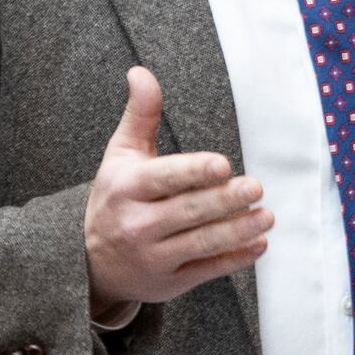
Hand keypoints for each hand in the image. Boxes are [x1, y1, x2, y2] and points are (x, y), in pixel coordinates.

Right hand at [84, 66, 269, 315]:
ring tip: (266, 216)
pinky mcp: (170, 282)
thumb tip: (141, 72)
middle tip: (256, 187)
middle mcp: (137, 225)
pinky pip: (206, 270)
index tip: (223, 165)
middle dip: (224, 200)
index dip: (194, 172)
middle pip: (188, 211)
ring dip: (237, 231)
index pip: (164, 178)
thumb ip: (140, 115)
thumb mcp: (120, 156)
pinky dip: (234, 260)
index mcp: (126, 188)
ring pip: (201, 243)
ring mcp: (153, 257)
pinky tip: (258, 245)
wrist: (88, 262)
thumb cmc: (114, 199)